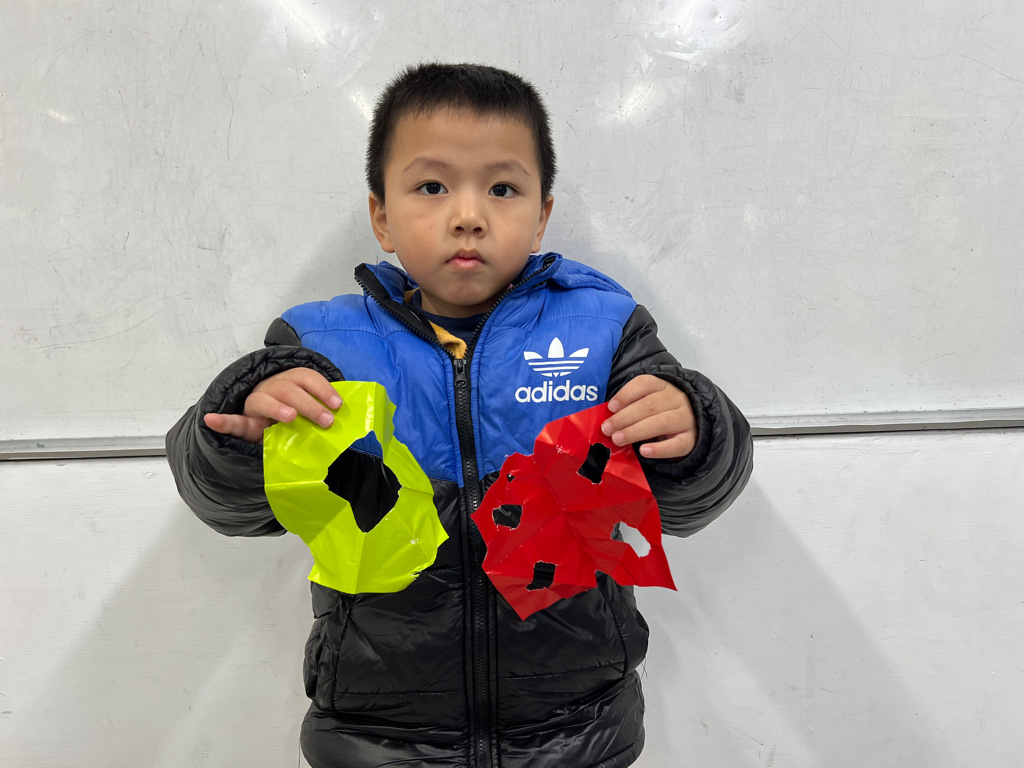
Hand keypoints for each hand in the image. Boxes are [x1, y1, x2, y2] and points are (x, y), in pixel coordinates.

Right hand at [203, 368, 341, 443]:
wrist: (265, 429)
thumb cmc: (294, 417)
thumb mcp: (309, 410)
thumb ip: (322, 408)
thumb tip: (346, 413)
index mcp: (289, 382)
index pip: (305, 377)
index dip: (322, 388)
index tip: (337, 404)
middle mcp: (271, 388)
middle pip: (288, 389)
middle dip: (309, 403)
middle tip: (326, 420)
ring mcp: (255, 404)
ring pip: (263, 400)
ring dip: (277, 407)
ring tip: (290, 417)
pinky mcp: (243, 423)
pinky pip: (231, 421)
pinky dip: (221, 421)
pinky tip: (211, 420)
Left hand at [601, 374, 696, 458]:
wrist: (692, 423)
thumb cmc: (661, 412)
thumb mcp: (647, 402)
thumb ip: (630, 407)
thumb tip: (608, 420)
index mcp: (663, 386)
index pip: (644, 384)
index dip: (626, 395)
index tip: (611, 408)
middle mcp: (676, 399)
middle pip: (649, 405)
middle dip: (624, 418)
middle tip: (607, 429)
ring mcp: (686, 418)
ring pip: (662, 423)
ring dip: (636, 431)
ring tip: (618, 439)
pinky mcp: (691, 438)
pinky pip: (677, 444)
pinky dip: (660, 449)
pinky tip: (644, 451)